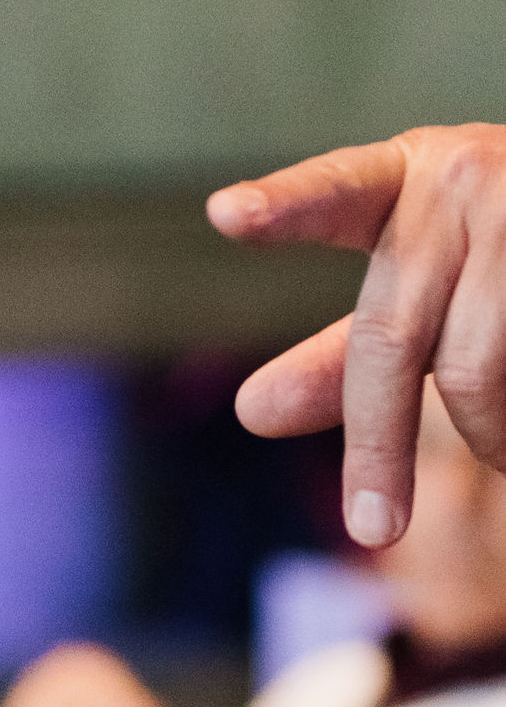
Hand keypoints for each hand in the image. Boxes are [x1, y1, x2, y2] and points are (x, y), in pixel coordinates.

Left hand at [208, 127, 505, 543]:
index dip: (284, 205)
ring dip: (487, 437)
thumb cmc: (491, 253)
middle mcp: (459, 178)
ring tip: (498, 449)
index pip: (334, 192)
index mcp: (399, 177)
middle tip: (374, 529)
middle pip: (392, 338)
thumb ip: (341, 353)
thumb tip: (250, 415)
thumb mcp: (416, 282)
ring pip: (475, 373)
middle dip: (378, 448)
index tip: (227, 212)